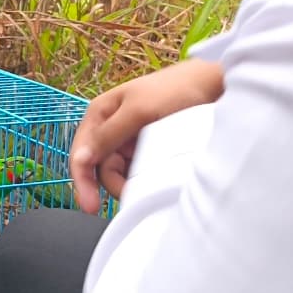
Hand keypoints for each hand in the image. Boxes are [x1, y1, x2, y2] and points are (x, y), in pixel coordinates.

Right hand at [69, 59, 223, 213]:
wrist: (212, 85)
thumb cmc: (174, 91)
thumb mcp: (138, 111)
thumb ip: (107, 135)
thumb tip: (80, 160)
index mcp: (99, 114)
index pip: (81, 155)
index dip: (82, 182)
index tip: (91, 207)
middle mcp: (110, 128)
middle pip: (100, 167)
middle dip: (114, 183)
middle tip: (134, 196)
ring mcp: (128, 139)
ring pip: (119, 171)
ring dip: (130, 182)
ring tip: (151, 184)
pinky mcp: (146, 147)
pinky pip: (137, 169)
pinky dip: (143, 178)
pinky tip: (155, 180)